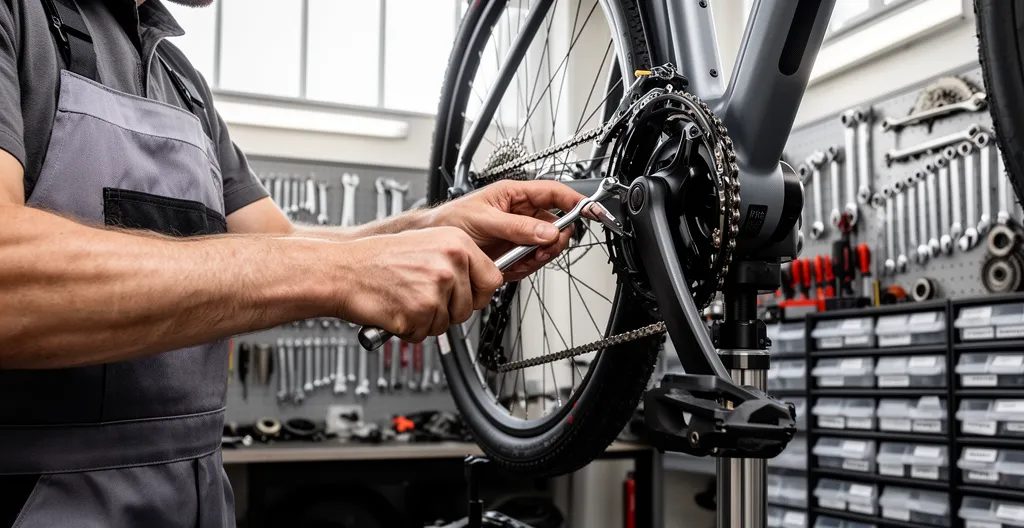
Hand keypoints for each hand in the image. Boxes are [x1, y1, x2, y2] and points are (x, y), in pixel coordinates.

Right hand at [334, 227, 502, 341]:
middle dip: (448, 310)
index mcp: (456, 243)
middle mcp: (449, 264)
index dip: (479, 293)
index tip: (468, 295)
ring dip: (426, 320)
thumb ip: (456, 261)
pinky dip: (409, 329)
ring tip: (405, 299)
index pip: (493, 278)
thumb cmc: (377, 259)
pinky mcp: (419, 313)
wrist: (343, 270)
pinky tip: (396, 309)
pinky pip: (424, 334)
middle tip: (422, 296)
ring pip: (446, 324)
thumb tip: (479, 281)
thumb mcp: (427, 244)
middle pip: (469, 307)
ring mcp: (435, 289)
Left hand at [431, 180, 585, 280]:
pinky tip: (509, 267)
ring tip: (517, 261)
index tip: (590, 210)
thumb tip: (546, 232)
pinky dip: (525, 269)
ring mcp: (519, 234)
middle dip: (552, 242)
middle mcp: (521, 213)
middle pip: (556, 225)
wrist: (435, 241)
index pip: (554, 192)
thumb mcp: (484, 220)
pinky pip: (532, 262)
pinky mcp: (515, 252)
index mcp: (515, 194)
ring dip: (537, 258)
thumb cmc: (451, 220)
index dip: (574, 200)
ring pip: (547, 247)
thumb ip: (516, 227)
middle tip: (540, 251)